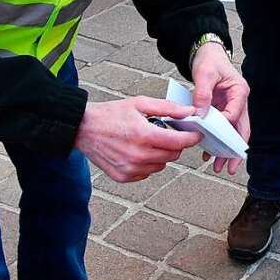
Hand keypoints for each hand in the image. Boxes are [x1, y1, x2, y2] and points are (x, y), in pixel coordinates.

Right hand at [74, 97, 202, 182]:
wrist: (82, 129)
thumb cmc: (110, 114)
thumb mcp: (140, 103)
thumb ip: (167, 108)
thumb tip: (189, 112)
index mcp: (144, 135)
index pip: (178, 142)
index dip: (191, 138)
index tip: (197, 134)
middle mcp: (138, 155)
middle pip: (172, 155)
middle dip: (175, 144)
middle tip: (169, 133)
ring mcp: (130, 168)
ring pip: (161, 166)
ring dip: (162, 155)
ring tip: (149, 141)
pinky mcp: (123, 177)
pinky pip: (146, 173)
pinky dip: (148, 164)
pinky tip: (138, 151)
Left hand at [191, 42, 249, 174]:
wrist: (206, 53)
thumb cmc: (209, 60)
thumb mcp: (204, 74)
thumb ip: (202, 94)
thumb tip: (199, 114)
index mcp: (240, 91)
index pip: (234, 114)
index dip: (224, 127)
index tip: (211, 136)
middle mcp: (239, 101)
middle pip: (241, 130)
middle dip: (235, 150)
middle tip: (229, 167)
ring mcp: (232, 107)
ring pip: (233, 133)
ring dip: (227, 150)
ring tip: (218, 166)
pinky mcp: (223, 110)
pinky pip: (222, 129)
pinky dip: (217, 141)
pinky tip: (208, 153)